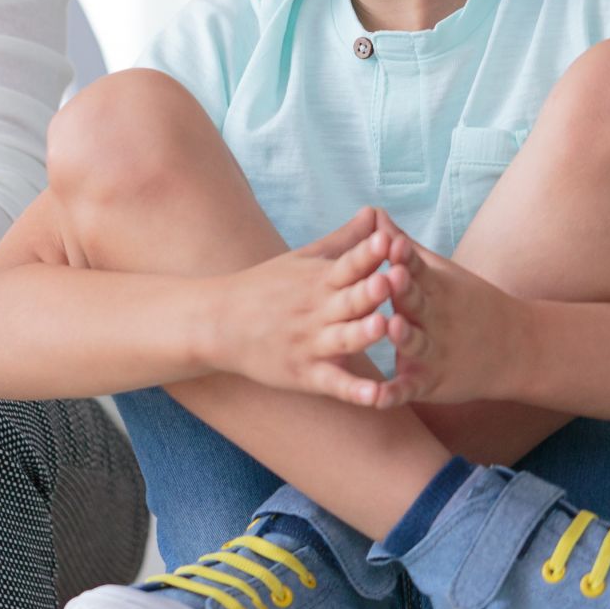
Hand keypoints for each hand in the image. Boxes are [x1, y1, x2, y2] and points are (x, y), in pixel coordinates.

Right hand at [204, 206, 412, 407]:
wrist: (218, 323)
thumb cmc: (266, 287)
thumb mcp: (303, 258)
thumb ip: (345, 240)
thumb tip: (376, 212)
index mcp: (319, 280)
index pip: (348, 263)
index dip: (367, 253)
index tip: (388, 239)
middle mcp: (317, 311)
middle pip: (349, 300)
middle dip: (370, 290)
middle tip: (391, 279)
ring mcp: (311, 344)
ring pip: (343, 339)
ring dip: (363, 333)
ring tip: (383, 326)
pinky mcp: (305, 375)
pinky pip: (334, 383)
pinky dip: (353, 391)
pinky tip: (375, 396)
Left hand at [376, 227, 530, 407]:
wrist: (515, 348)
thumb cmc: (467, 304)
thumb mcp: (441, 273)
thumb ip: (403, 248)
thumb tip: (374, 214)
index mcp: (436, 289)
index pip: (418, 269)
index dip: (405, 257)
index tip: (391, 243)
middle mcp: (436, 320)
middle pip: (417, 303)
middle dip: (404, 291)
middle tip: (389, 276)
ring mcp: (435, 352)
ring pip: (416, 344)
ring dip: (404, 336)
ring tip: (391, 327)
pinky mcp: (431, 382)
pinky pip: (410, 389)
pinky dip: (394, 394)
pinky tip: (375, 398)